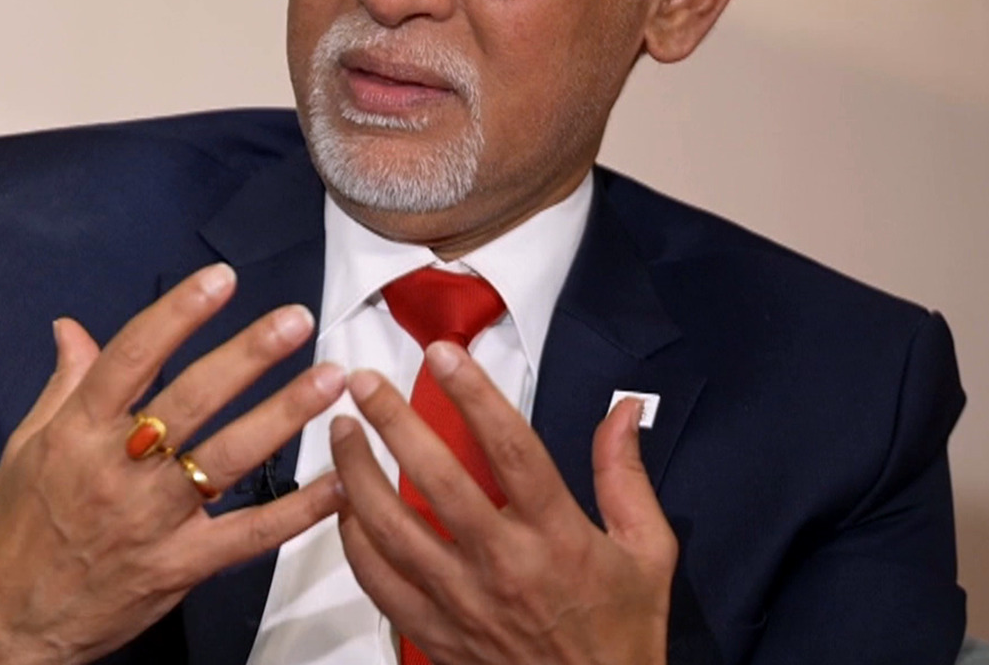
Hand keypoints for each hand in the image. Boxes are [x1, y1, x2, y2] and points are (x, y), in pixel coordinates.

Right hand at [0, 263, 345, 664]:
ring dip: (283, 415)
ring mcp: (150, 520)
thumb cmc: (17, 530)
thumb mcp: (26, 447)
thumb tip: (72, 327)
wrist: (9, 626)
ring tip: (330, 379)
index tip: (221, 280)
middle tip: (296, 320)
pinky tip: (338, 483)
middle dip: (248, 355)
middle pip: (190, 401)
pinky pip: (247, 536)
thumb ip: (64, 385)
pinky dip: (297, 512)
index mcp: (77, 432)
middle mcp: (115, 470)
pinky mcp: (177, 568)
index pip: (131, 357)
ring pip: (226, 459)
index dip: (177, 314)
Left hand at [329, 343, 676, 664]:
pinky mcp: (434, 633)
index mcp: (557, 536)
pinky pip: (379, 581)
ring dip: (357, 473)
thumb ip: (626, 476)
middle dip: (393, 421)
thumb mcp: (648, 551)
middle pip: (436, 479)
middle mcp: (503, 565)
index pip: (509, 448)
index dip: (474, 394)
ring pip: (390, 528)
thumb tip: (623, 412)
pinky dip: (353, 540)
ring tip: (340, 432)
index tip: (444, 354)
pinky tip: (345, 506)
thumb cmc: (622, 633)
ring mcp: (462, 602)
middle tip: (364, 382)